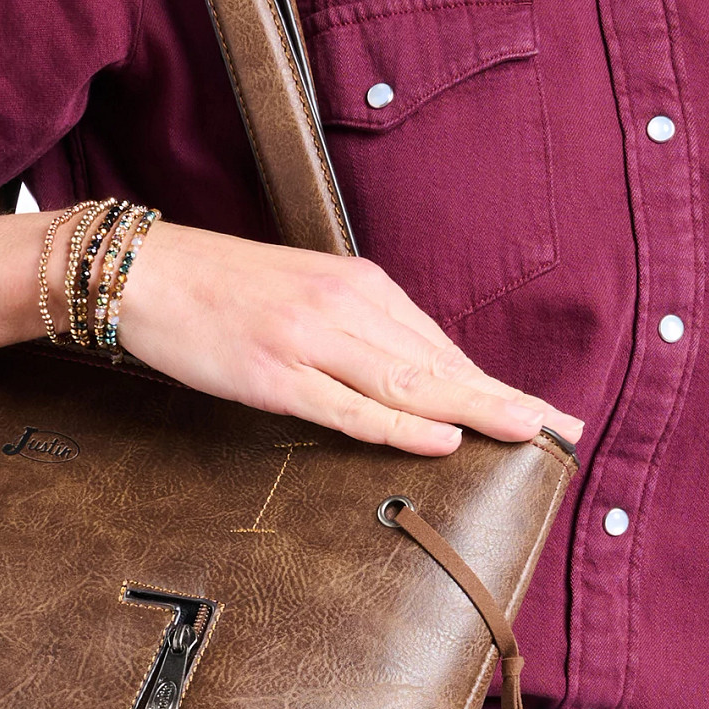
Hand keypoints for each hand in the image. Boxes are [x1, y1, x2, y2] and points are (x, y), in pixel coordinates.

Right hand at [116, 220, 583, 453]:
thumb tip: (410, 380)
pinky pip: (347, 405)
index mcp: (358, 286)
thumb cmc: (220, 291)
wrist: (142, 272)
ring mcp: (309, 340)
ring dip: (474, 409)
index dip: (497, 384)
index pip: (441, 346)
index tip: (548, 413)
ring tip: (529, 434)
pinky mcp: (273, 373)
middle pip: (440, 364)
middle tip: (566, 429)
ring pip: (408, 382)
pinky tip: (440, 436)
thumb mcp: (302, 297)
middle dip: (507, 400)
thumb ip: (355, 332)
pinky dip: (398, 423)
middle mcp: (344, 306)